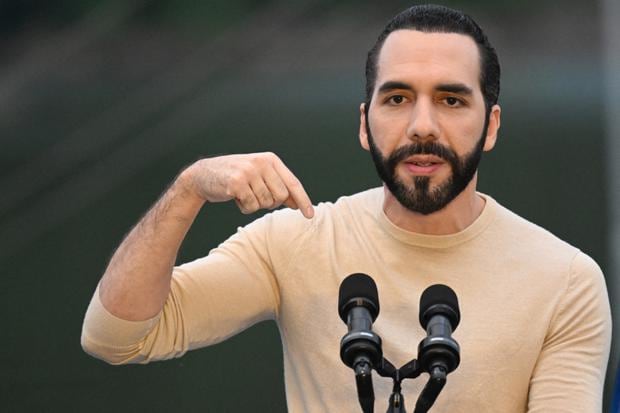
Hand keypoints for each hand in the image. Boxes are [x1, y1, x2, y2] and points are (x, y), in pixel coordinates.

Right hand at [182, 152, 313, 217]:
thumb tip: (297, 203)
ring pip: (265, 203)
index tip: (310, 215)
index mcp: (270, 160)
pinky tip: (235, 198)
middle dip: (270, 203)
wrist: (203, 175)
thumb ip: (278, 187)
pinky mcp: (237, 183)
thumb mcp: (259, 177)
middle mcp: (261, 163)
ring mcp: (249, 172)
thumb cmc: (234, 177)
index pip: (292, 183)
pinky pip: (251, 206)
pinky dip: (244, 208)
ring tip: (243, 194)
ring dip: (254, 205)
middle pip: (280, 197)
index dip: (303, 200)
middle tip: (255, 196)